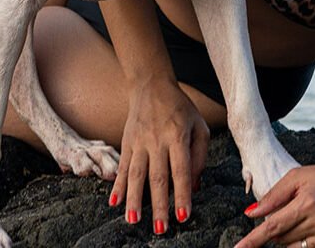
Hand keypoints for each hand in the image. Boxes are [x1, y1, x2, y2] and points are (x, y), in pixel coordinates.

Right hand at [109, 76, 208, 234]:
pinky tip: (114, 202)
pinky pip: (122, 167)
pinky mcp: (126, 142)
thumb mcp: (199, 126)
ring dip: (134, 200)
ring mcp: (139, 142)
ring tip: (133, 221)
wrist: (151, 85)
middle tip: (161, 229)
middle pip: (157, 177)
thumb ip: (200, 156)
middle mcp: (156, 140)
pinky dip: (118, 185)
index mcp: (177, 136)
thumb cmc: (180, 108)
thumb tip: (195, 186)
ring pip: (136, 174)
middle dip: (159, 205)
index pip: (181, 170)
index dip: (182, 194)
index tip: (183, 216)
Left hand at [235, 162, 314, 247]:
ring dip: (289, 239)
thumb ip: (274, 195)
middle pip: (282, 240)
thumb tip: (252, 212)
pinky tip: (311, 230)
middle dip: (275, 231)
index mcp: (307, 204)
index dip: (253, 240)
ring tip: (300, 221)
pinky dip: (306, 245)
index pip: (272, 227)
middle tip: (286, 214)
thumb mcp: (299, 176)